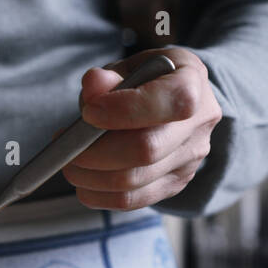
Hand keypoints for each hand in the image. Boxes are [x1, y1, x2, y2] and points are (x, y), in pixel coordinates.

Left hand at [64, 47, 220, 210]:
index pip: (171, 101)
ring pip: (135, 181)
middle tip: (67, 148)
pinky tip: (84, 182)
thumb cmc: (147, 82)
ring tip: (71, 163)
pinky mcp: (174, 185)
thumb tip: (93, 85)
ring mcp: (190, 160)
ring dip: (92, 177)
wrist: (175, 106)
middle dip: (97, 152)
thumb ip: (110, 76)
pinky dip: (99, 195)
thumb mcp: (130, 67)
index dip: (125, 110)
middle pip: (147, 150)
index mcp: (193, 82)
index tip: (88, 113)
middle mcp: (200, 124)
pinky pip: (132, 200)